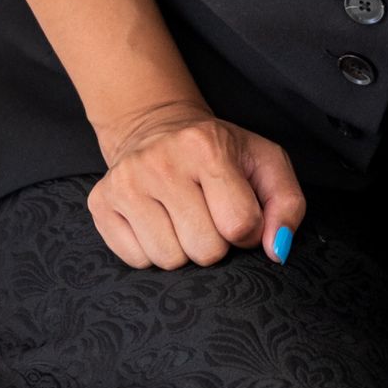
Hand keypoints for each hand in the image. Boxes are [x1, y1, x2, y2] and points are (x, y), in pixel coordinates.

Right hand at [88, 106, 305, 269]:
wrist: (157, 126)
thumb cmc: (219, 151)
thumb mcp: (265, 163)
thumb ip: (287, 205)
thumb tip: (277, 250)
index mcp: (206, 147)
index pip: (240, 225)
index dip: (248, 230)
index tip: (239, 213)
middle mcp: (160, 162)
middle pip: (205, 250)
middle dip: (215, 242)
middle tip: (208, 215)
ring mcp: (125, 183)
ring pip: (169, 260)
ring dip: (183, 249)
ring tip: (182, 217)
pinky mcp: (101, 203)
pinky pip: (137, 261)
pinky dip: (152, 251)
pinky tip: (157, 221)